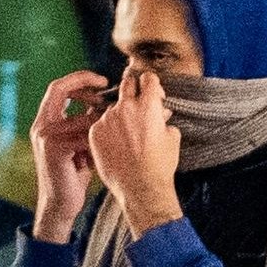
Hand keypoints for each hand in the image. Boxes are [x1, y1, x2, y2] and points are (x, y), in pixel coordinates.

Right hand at [30, 71, 108, 240]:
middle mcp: (41, 125)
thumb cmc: (74, 173)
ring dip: (100, 118)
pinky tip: (109, 145)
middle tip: (107, 85)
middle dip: (84, 83)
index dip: (79, 78)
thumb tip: (106, 103)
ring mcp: (45, 137)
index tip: (102, 80)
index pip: (58, 87)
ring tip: (116, 122)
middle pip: (58, 89)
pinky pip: (83, 135)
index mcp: (46, 120)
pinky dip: (98, 139)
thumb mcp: (79, 142)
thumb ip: (84, 122)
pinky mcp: (55, 150)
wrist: (61, 203)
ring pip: (78, 115)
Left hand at [88, 66, 181, 233]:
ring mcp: (107, 119)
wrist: (140, 188)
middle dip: (133, 89)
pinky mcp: (94, 132)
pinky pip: (101, 123)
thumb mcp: (172, 138)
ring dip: (120, 114)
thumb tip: (161, 113)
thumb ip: (163, 119)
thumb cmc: (160, 165)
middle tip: (136, 101)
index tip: (151, 92)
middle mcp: (125, 107)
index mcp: (148, 106)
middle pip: (127, 84)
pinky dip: (108, 130)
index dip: (151, 84)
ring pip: (112, 107)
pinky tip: (116, 145)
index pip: (148, 79)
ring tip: (126, 135)